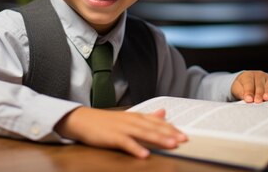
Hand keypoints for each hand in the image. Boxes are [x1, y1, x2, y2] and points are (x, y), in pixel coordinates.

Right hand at [54, 106, 186, 157]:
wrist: (82, 120)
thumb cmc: (106, 122)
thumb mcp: (128, 117)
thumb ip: (147, 117)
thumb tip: (164, 112)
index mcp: (136, 117)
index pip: (157, 122)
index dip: (171, 129)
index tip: (185, 135)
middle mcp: (132, 121)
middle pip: (154, 127)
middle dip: (169, 134)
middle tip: (184, 140)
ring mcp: (122, 128)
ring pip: (143, 134)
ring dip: (158, 139)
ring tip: (171, 145)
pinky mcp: (112, 137)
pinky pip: (126, 143)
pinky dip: (135, 148)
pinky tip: (144, 154)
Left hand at [231, 70, 267, 102]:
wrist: (246, 82)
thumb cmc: (241, 86)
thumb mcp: (237, 88)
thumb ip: (241, 93)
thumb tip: (247, 99)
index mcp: (249, 75)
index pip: (249, 83)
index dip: (249, 92)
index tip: (248, 99)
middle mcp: (260, 76)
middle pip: (261, 84)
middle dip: (260, 93)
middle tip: (258, 101)